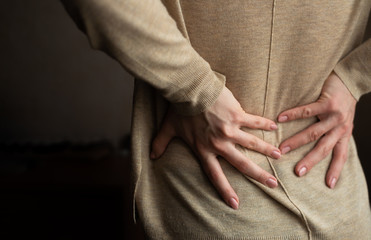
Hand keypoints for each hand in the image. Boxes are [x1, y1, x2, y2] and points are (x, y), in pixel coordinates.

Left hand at [150, 87, 280, 208]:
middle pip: (241, 163)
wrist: (189, 90)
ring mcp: (230, 129)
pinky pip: (254, 121)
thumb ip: (160, 144)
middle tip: (272, 184)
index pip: (215, 175)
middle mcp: (218, 143)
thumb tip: (151, 156)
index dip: (225, 190)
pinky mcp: (237, 115)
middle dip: (258, 175)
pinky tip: (274, 127)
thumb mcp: (168, 129)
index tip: (235, 204)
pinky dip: (264, 124)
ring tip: (279, 156)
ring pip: (253, 143)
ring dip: (267, 150)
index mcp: (204, 149)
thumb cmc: (179, 110)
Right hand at [277, 72, 356, 188]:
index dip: (336, 170)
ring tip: (282, 149)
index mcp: (344, 133)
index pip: (341, 155)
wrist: (349, 79)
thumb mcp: (342, 120)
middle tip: (298, 172)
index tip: (328, 185)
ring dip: (297, 141)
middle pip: (324, 148)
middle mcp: (340, 127)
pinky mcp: (327, 102)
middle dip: (310, 161)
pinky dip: (293, 115)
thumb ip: (331, 132)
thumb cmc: (342, 100)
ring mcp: (334, 115)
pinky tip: (280, 118)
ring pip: (314, 132)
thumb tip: (315, 145)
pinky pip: (308, 110)